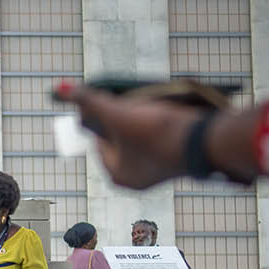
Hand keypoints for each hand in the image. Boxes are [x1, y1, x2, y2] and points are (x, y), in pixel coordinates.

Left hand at [56, 83, 262, 187]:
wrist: (209, 142)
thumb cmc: (158, 132)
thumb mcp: (118, 113)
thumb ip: (90, 101)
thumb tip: (60, 89)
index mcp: (117, 175)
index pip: (99, 140)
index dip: (103, 117)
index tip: (112, 101)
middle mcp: (137, 179)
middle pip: (121, 138)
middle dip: (126, 116)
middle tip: (134, 99)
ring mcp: (159, 172)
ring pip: (143, 137)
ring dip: (145, 117)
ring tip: (153, 102)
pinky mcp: (178, 162)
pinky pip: (162, 139)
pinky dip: (163, 124)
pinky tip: (171, 109)